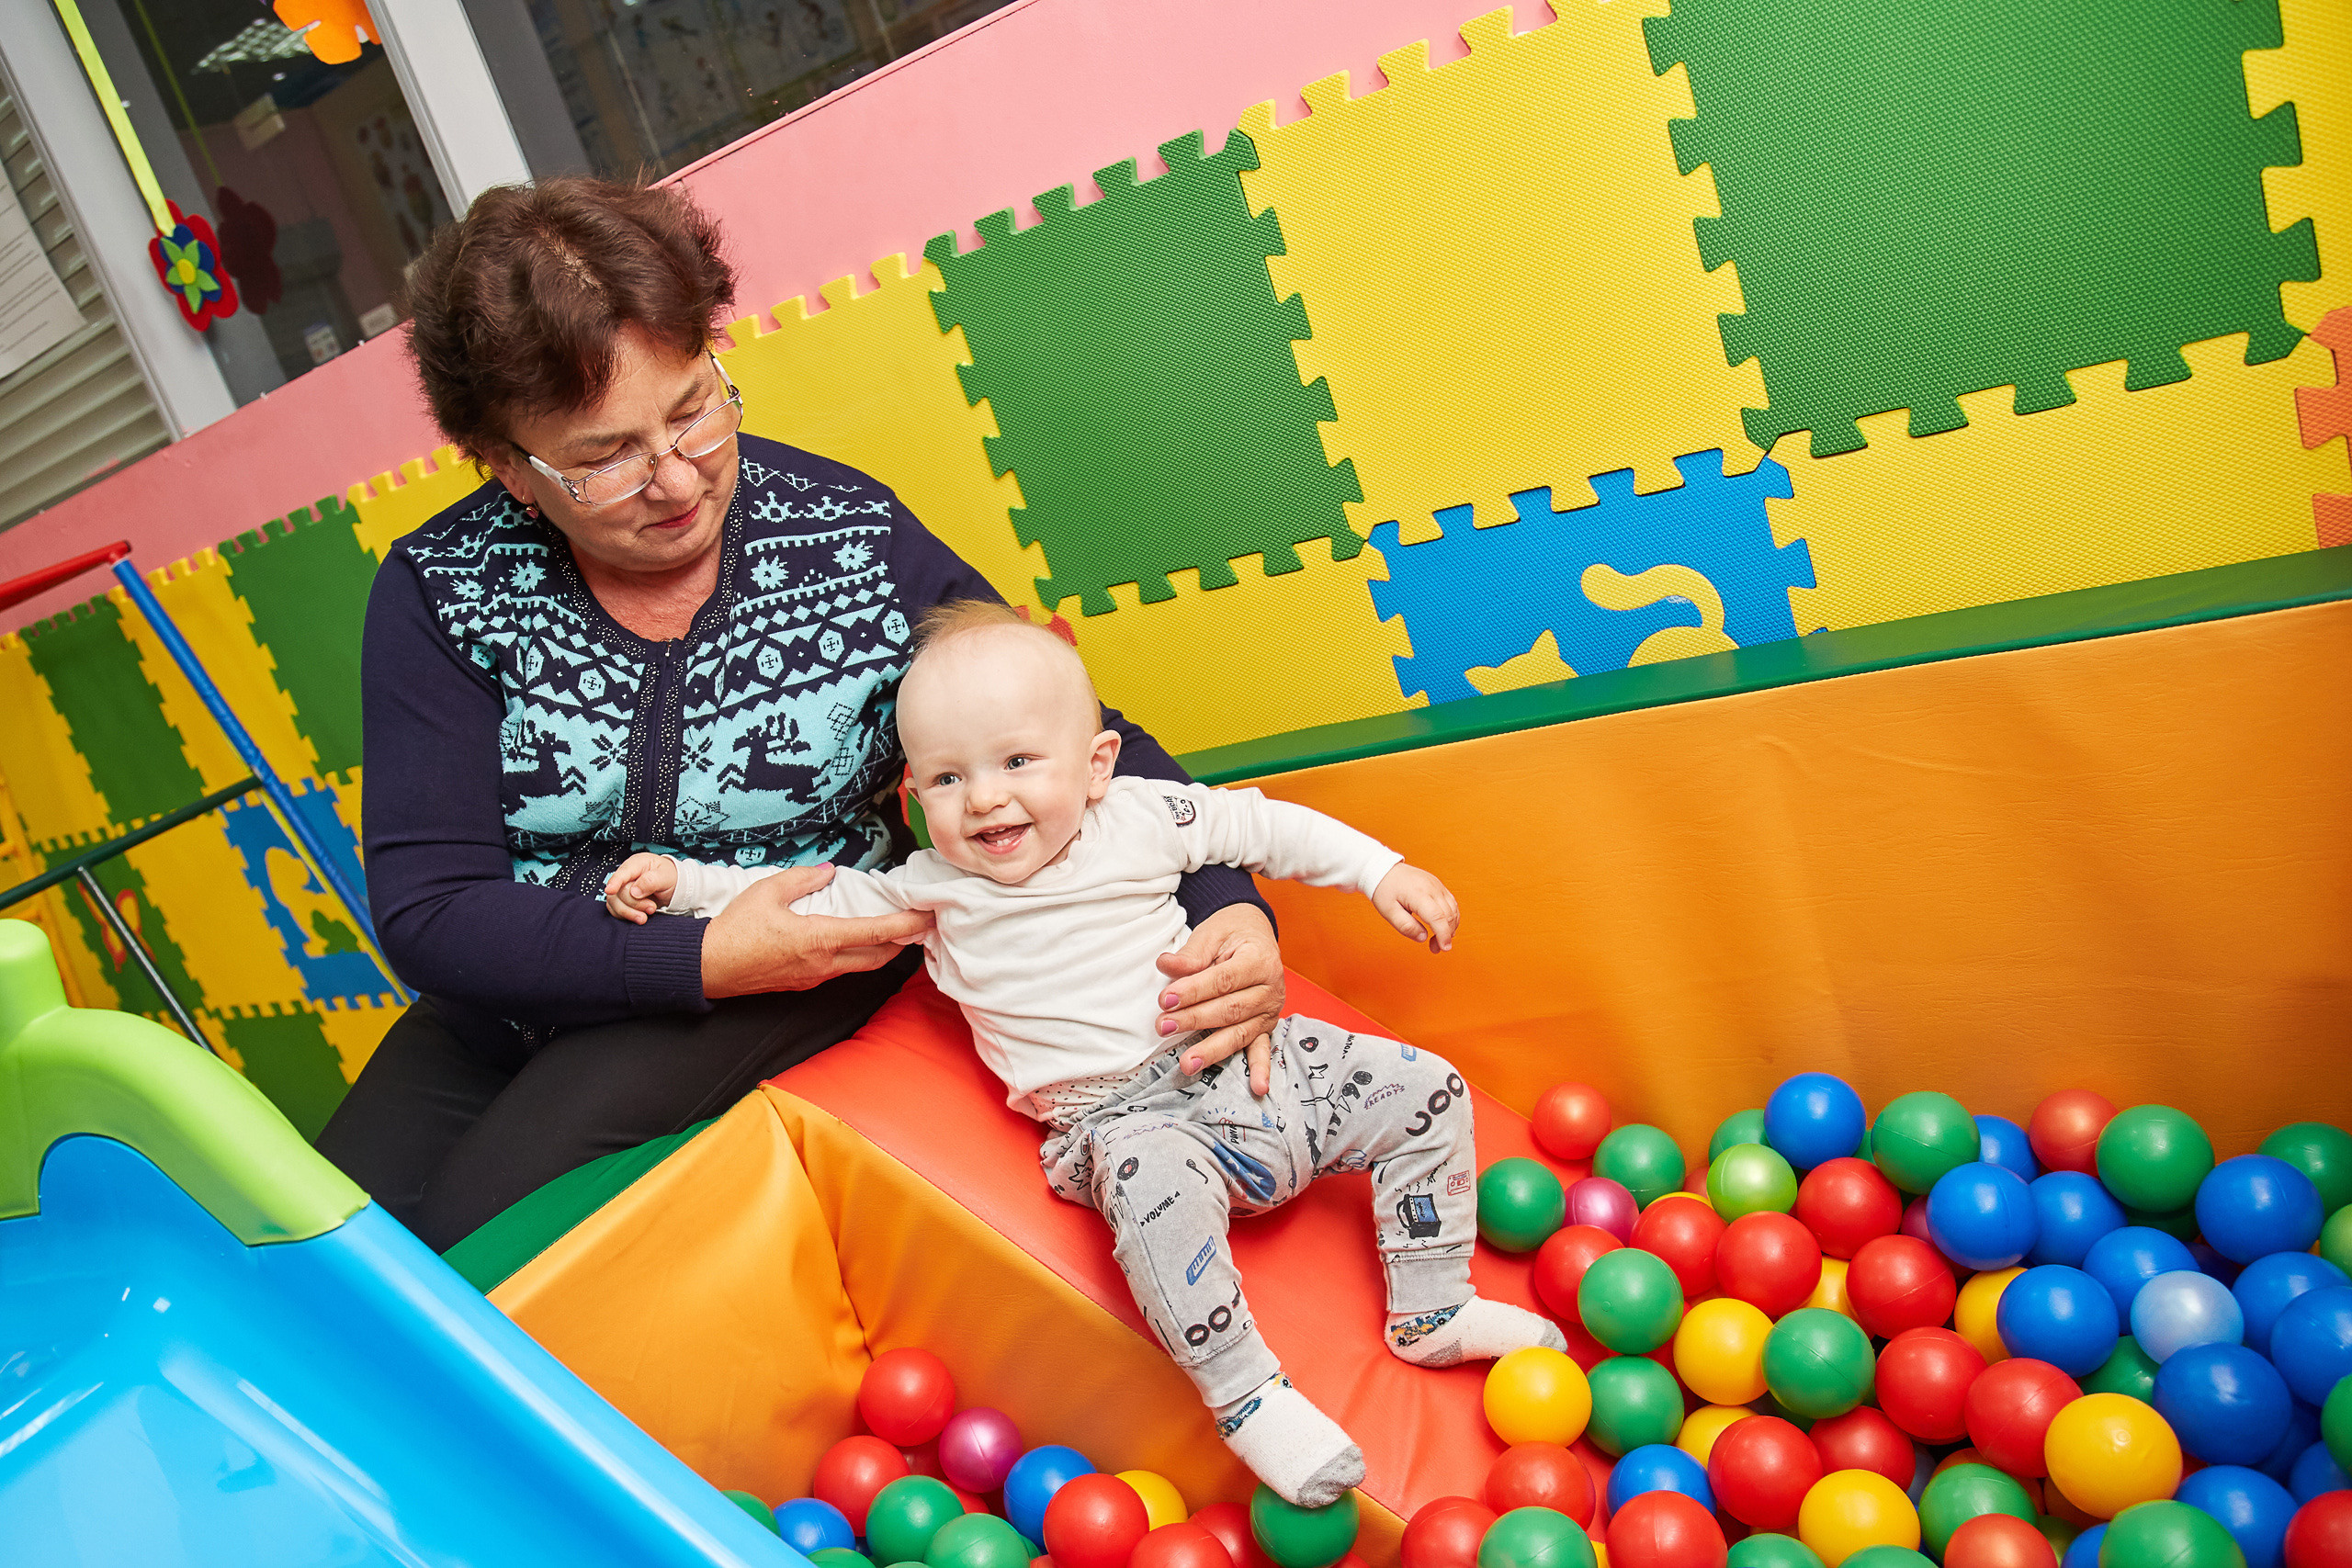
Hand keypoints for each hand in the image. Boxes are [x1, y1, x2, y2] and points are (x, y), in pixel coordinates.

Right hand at [604, 852, 676, 923]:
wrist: (674, 888)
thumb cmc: (670, 878)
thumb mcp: (666, 876)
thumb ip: (651, 881)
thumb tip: (634, 891)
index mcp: (637, 864)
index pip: (622, 872)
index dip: (615, 882)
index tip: (610, 891)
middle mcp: (627, 875)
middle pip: (619, 891)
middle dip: (635, 903)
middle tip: (652, 908)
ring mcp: (622, 888)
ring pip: (615, 902)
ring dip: (629, 912)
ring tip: (644, 917)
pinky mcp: (622, 901)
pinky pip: (616, 910)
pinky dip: (626, 916)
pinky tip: (638, 916)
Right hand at [700, 864, 933, 997]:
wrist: (708, 967)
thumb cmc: (735, 929)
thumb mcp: (767, 891)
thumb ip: (803, 879)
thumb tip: (830, 871)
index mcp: (819, 939)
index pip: (875, 932)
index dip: (906, 924)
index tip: (927, 915)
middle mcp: (824, 964)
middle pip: (879, 956)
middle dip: (904, 941)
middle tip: (921, 923)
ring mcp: (815, 978)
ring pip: (862, 966)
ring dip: (883, 950)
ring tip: (897, 931)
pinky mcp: (805, 984)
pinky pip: (842, 970)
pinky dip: (859, 956)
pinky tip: (857, 941)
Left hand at [1156, 902, 1283, 1096]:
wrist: (1255, 934)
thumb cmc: (1231, 933)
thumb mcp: (1212, 933)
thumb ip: (1191, 953)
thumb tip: (1166, 965)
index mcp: (1259, 959)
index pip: (1223, 980)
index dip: (1193, 991)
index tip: (1165, 1000)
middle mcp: (1270, 988)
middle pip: (1229, 1009)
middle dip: (1194, 1020)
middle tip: (1162, 1026)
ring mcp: (1270, 1011)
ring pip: (1240, 1033)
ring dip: (1213, 1050)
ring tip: (1187, 1063)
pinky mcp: (1266, 1026)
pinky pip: (1263, 1049)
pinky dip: (1260, 1069)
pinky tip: (1258, 1088)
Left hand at [1372, 864, 1459, 952]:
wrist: (1384, 869)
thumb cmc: (1384, 890)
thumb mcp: (1388, 912)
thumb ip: (1406, 926)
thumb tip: (1424, 938)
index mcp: (1418, 894)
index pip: (1437, 917)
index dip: (1443, 934)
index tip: (1444, 948)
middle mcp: (1432, 888)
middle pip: (1448, 915)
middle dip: (1446, 935)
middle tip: (1434, 948)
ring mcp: (1437, 885)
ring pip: (1453, 910)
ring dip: (1450, 927)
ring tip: (1437, 939)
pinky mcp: (1438, 885)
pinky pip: (1451, 903)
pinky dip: (1451, 917)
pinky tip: (1443, 926)